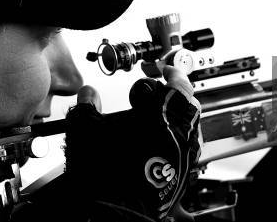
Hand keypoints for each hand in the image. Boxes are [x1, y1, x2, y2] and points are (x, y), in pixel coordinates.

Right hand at [64, 67, 200, 221]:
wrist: (112, 213)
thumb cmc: (103, 173)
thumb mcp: (86, 129)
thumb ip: (88, 105)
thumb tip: (89, 94)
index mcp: (162, 115)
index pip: (179, 83)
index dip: (172, 72)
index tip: (166, 70)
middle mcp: (180, 133)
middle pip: (189, 104)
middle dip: (176, 95)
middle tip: (161, 93)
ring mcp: (185, 156)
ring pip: (191, 128)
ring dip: (177, 118)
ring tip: (159, 118)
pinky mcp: (182, 175)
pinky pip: (187, 150)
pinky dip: (177, 141)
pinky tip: (159, 144)